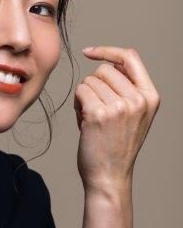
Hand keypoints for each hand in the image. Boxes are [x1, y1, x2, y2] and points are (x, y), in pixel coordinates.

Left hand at [75, 46, 159, 192]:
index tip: (89, 52)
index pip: (130, 57)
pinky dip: (77, 104)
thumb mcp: (134, 115)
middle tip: (95, 108)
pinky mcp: (99, 113)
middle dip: (94, 84)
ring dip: (84, 97)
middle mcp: (138, 99)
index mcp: (150, 97)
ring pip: (89, 81)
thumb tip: (107, 64)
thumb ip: (127, 89)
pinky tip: (84, 122)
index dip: (108, 51)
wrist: (109, 176)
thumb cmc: (116, 146)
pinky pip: (80, 92)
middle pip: (105, 69)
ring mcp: (120, 106)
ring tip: (91, 119)